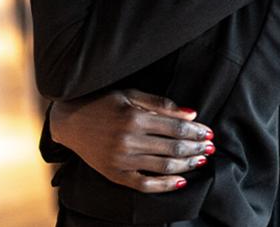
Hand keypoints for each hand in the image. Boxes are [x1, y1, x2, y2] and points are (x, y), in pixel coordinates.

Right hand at [49, 89, 215, 193]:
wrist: (69, 121)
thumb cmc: (101, 103)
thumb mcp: (129, 95)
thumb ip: (159, 104)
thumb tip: (192, 113)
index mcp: (133, 118)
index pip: (175, 127)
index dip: (195, 131)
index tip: (208, 132)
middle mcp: (128, 141)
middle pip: (173, 148)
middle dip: (195, 147)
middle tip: (210, 147)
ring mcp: (121, 160)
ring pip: (164, 166)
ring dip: (187, 164)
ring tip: (200, 160)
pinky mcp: (115, 174)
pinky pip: (145, 185)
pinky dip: (165, 185)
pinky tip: (181, 180)